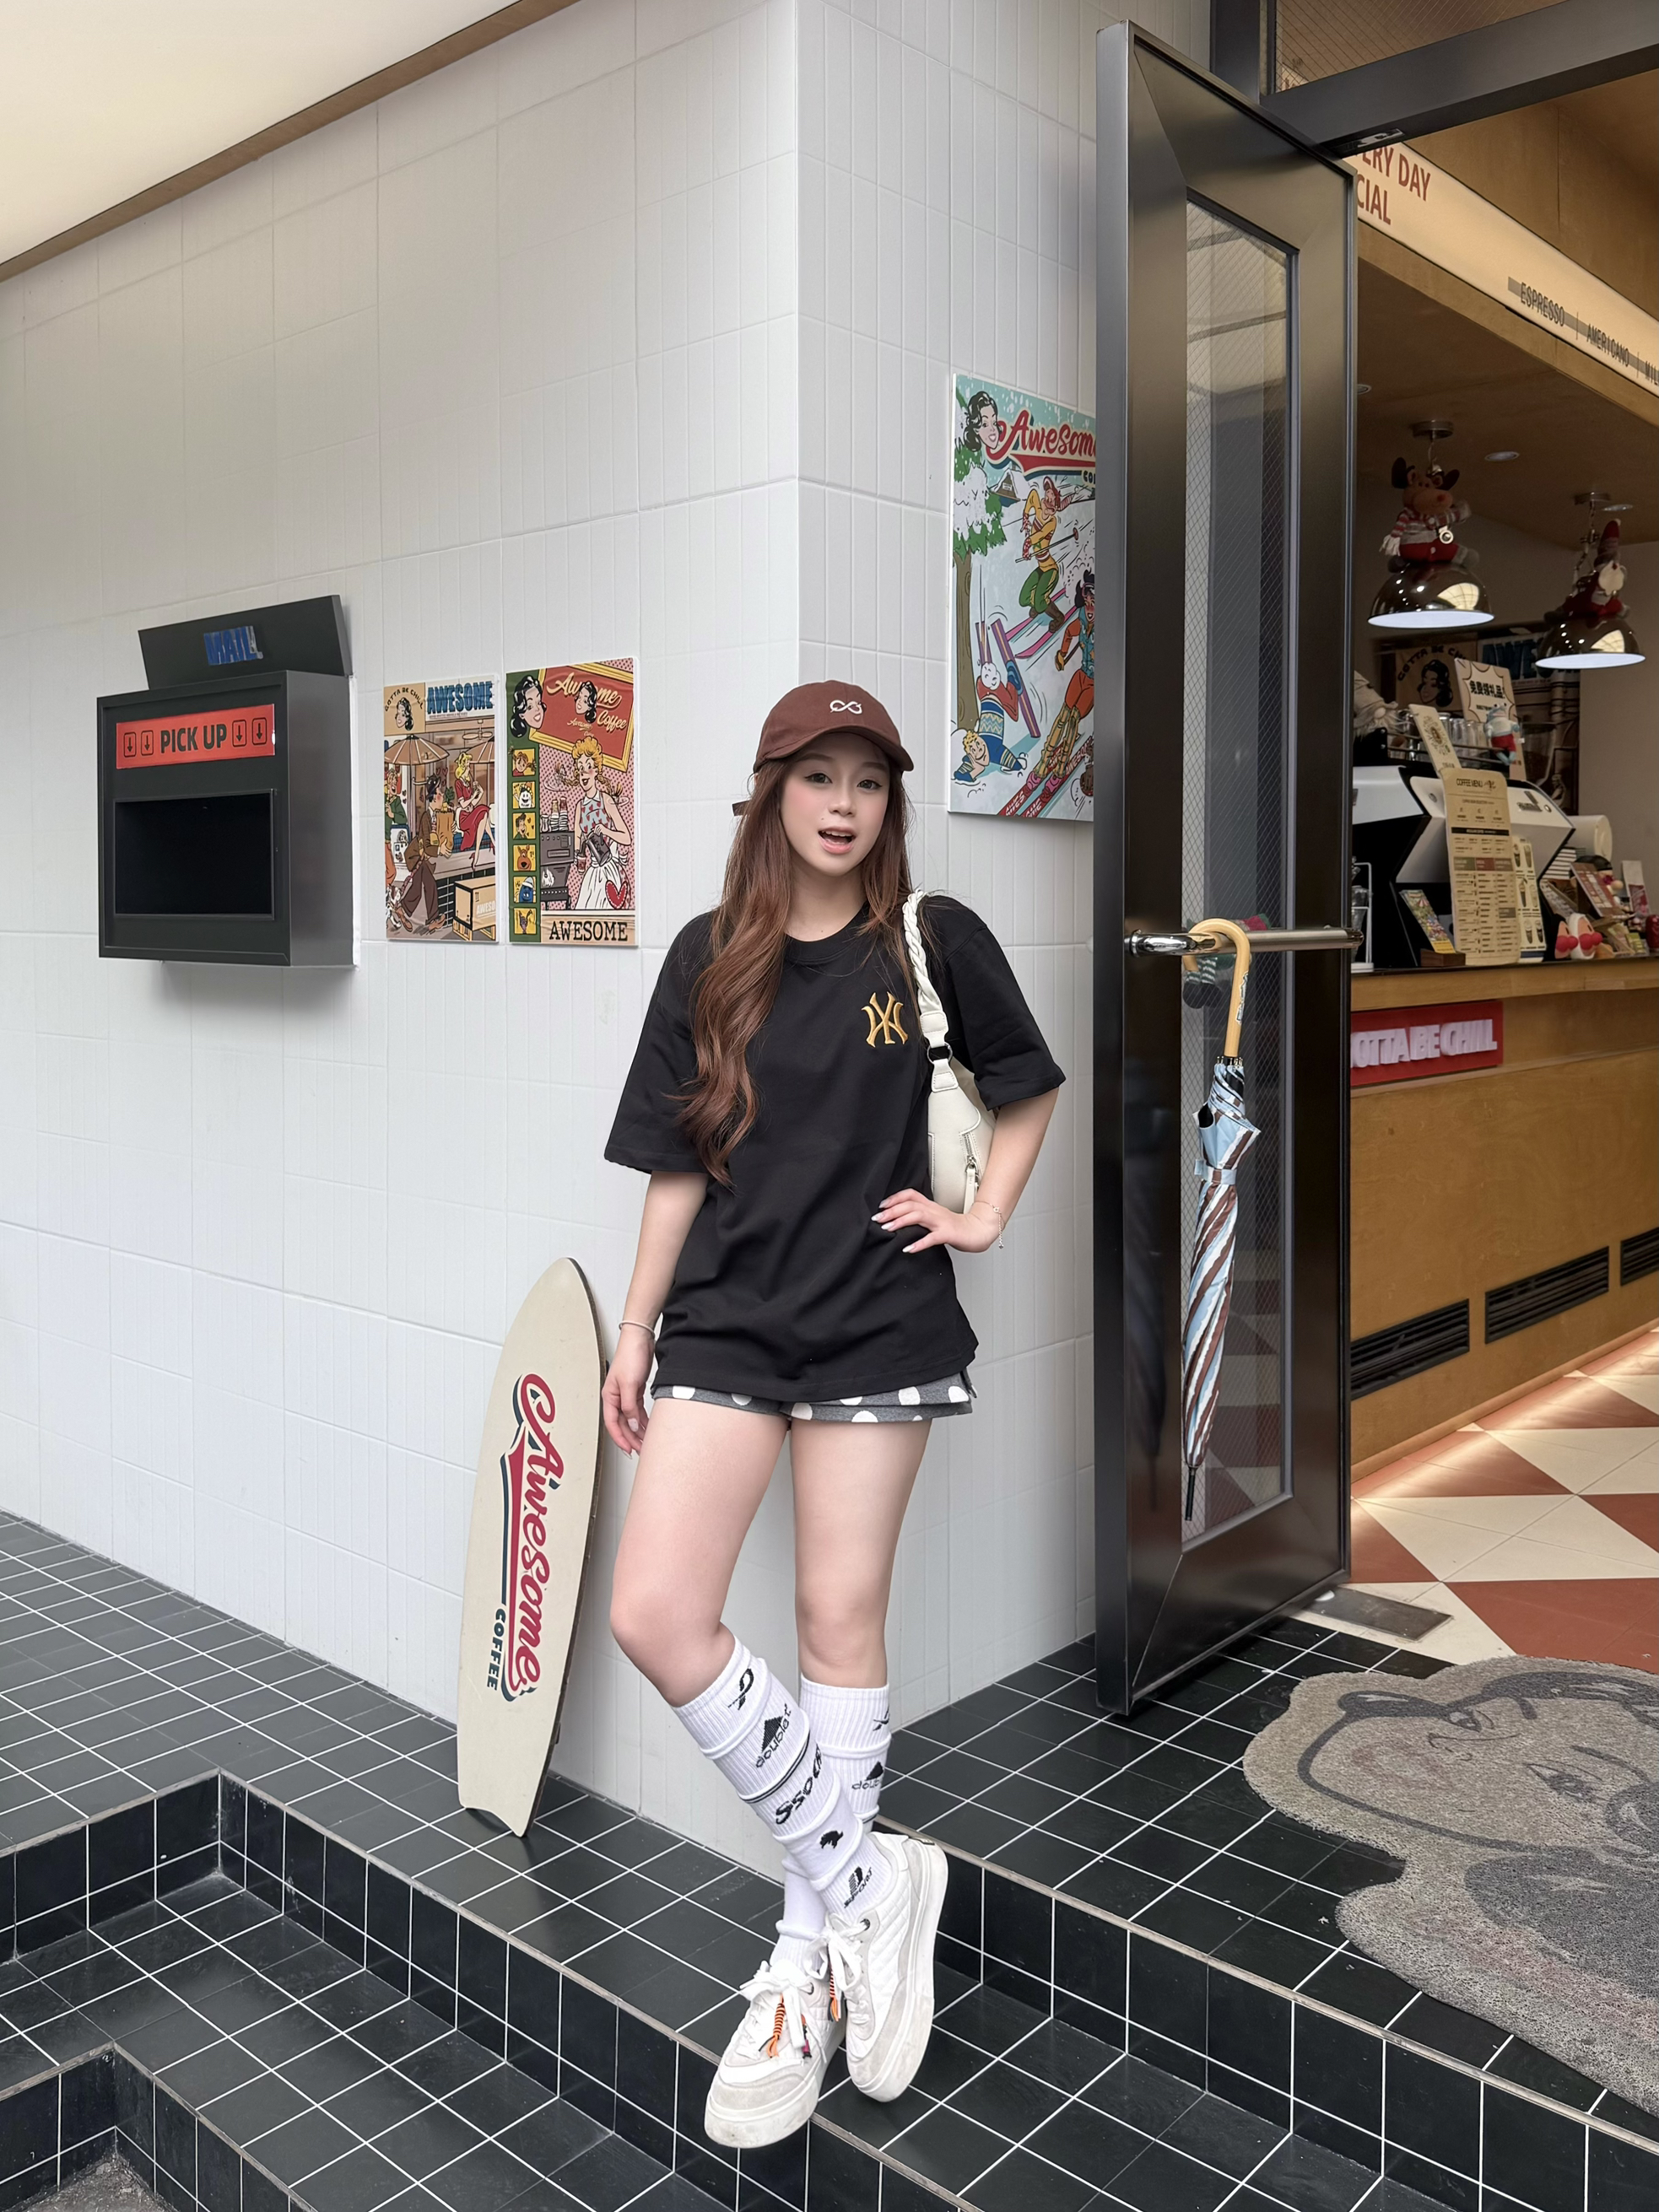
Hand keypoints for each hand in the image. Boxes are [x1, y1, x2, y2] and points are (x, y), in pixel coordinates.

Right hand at [602, 1327, 655, 1455]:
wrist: (640, 1339)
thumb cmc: (630, 1355)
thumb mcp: (630, 1384)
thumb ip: (629, 1406)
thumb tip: (632, 1424)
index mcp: (610, 1396)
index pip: (613, 1424)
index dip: (620, 1438)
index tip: (628, 1449)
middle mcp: (616, 1397)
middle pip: (622, 1424)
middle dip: (631, 1438)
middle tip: (640, 1450)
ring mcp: (626, 1394)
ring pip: (631, 1419)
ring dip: (638, 1431)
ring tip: (646, 1442)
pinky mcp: (636, 1390)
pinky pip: (638, 1411)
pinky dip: (643, 1420)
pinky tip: (648, 1427)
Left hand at [873, 1189, 999, 1255]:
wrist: (978, 1231)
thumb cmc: (956, 1227)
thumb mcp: (935, 1218)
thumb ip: (920, 1217)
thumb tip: (898, 1221)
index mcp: (931, 1206)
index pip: (911, 1195)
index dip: (895, 1198)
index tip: (881, 1206)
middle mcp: (934, 1211)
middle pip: (911, 1205)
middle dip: (892, 1210)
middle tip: (877, 1219)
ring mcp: (942, 1222)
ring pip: (919, 1216)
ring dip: (901, 1221)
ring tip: (888, 1229)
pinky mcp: (948, 1234)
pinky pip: (932, 1238)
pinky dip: (919, 1243)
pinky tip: (908, 1248)